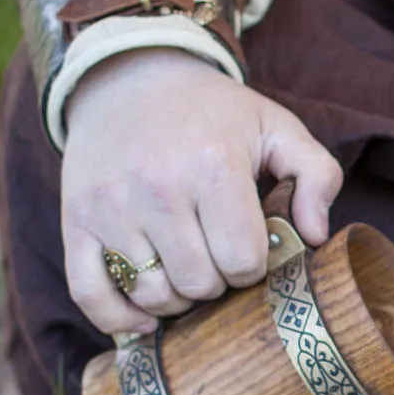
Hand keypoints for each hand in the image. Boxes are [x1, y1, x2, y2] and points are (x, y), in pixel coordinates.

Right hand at [60, 49, 342, 335]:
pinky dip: (119, 318)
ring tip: (186, 267)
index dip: (254, 265)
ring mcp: (110, 207)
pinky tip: (146, 316)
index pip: (243, 261)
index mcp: (213, 166)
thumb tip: (316, 237)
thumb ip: (318, 175)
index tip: (249, 246)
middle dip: (217, 282)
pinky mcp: (75, 221)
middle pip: (199, 285)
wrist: (130, 77)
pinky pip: (90, 294)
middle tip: (217, 255)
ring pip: (152, 295)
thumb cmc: (213, 112)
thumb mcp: (277, 126)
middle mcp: (156, 188)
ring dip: (176, 297)